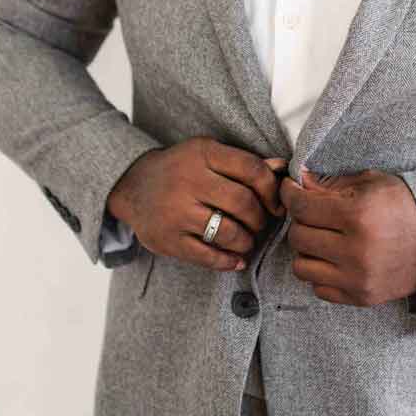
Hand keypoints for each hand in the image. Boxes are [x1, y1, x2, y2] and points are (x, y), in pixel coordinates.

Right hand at [104, 137, 283, 270]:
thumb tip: (282, 167)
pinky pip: (205, 256)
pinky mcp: (165, 239)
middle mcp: (187, 181)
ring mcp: (174, 212)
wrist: (133, 185)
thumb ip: (245, 162)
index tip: (276, 204)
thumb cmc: (183, 169)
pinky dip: (227, 261)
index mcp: (203, 154)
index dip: (272, 190)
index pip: (252, 170)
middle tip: (261, 224)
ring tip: (248, 240)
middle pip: (242, 203)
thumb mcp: (209, 154)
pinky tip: (236, 260)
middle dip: (260, 218)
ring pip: (227, 232)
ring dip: (247, 241)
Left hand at [279, 169, 415, 306]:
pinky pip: (319, 288)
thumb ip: (332, 184)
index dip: (290, 194)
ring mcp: (358, 278)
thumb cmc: (408, 206)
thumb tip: (298, 182)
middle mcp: (356, 249)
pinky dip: (323, 274)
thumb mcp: (375, 183)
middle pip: (298, 237)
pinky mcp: (362, 297)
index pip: (302, 206)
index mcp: (359, 214)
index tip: (290, 189)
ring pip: (301, 267)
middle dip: (302, 221)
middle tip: (314, 214)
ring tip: (325, 240)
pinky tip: (337, 260)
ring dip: (309, 251)